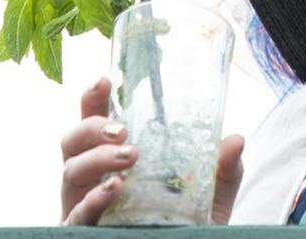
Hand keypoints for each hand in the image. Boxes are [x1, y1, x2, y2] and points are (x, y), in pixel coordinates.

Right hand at [60, 77, 245, 224]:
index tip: (104, 80)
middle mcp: (91, 178)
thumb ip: (222, 169)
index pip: (95, 121)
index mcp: (114, 158)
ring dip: (98, 158)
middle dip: (92, 126)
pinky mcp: (82, 231)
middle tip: (123, 130)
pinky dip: (93, 198)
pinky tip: (113, 188)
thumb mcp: (209, 195)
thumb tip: (235, 141)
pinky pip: (76, 213)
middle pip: (72, 141)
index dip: (93, 99)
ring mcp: (81, 205)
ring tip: (131, 156)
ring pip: (70, 171)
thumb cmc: (184, 224)